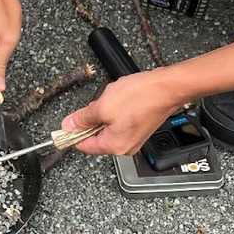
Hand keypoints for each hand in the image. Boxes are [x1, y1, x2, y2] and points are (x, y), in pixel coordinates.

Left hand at [59, 72, 185, 156]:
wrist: (166, 87)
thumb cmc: (140, 97)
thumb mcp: (102, 106)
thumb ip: (83, 118)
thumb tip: (69, 125)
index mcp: (114, 146)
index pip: (84, 146)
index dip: (73, 133)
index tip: (67, 123)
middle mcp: (125, 147)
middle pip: (96, 136)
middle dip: (93, 117)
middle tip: (99, 103)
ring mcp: (134, 137)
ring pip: (107, 125)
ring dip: (105, 110)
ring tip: (114, 99)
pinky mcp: (139, 127)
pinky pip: (119, 120)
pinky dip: (116, 109)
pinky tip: (122, 98)